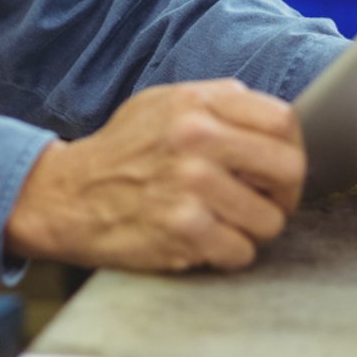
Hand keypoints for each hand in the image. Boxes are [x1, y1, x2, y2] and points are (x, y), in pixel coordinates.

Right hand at [3, 79, 304, 272]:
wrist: (66, 196)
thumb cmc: (121, 151)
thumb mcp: (163, 104)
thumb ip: (217, 103)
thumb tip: (274, 118)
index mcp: (197, 104)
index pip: (283, 122)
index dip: (290, 149)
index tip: (277, 167)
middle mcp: (198, 139)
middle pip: (289, 169)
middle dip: (283, 194)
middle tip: (264, 202)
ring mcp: (192, 186)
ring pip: (270, 219)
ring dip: (252, 229)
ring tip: (224, 222)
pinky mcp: (184, 230)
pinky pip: (242, 251)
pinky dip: (228, 253)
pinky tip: (204, 240)